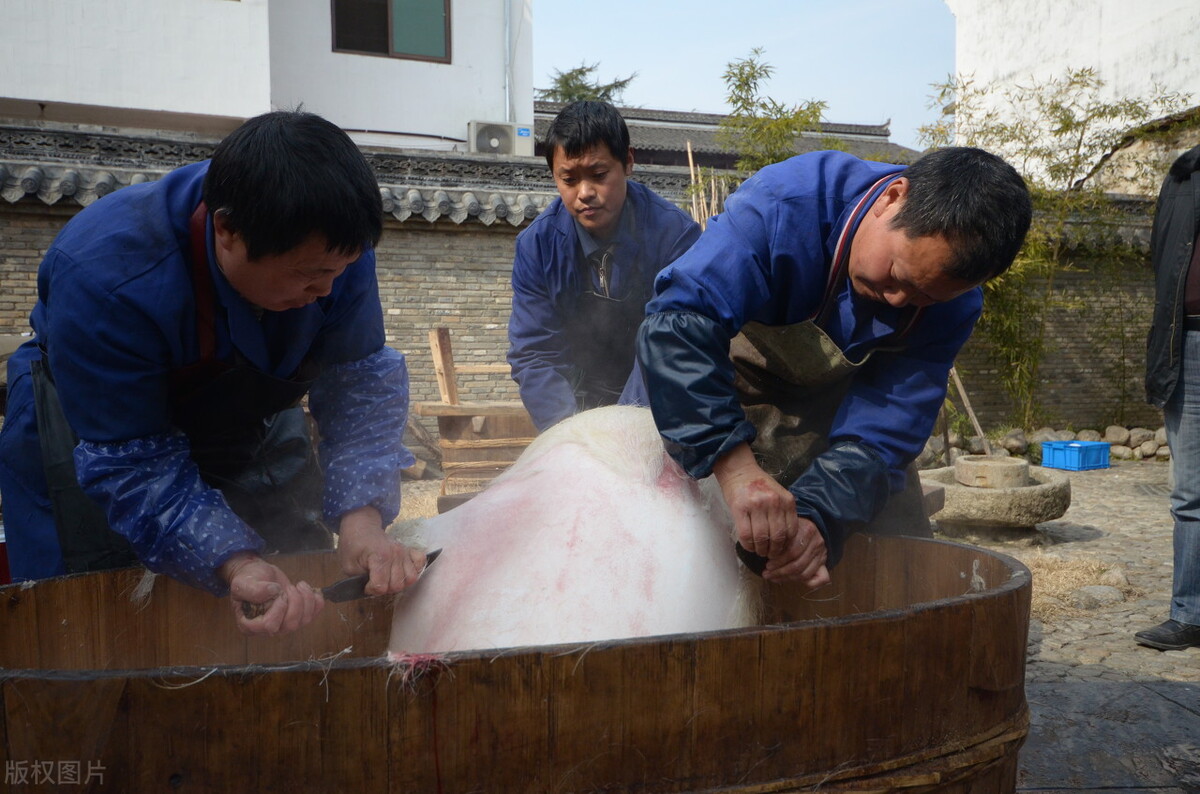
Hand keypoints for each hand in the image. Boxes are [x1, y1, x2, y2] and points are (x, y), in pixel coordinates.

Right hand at [220, 552, 324, 635]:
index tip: (278, 593)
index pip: (269, 626)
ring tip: (299, 585)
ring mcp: (284, 624)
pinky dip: (317, 602)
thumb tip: (273, 591)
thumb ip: (253, 589)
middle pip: (290, 625)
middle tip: (290, 587)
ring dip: (307, 600)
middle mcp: (268, 628)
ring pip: (303, 621)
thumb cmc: (247, 579)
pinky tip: (312, 590)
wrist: (259, 574)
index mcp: (250, 624)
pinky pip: (313, 615)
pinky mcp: (297, 616)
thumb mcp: (243, 582)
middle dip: (295, 603)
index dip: (278, 610)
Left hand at [336, 506, 426, 595]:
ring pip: (411, 578)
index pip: (381, 586)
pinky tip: (403, 571)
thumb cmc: (353, 546)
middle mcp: (396, 554)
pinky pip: (421, 563)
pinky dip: (415, 570)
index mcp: (379, 557)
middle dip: (385, 588)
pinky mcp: (409, 550)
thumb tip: (371, 589)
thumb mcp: (348, 565)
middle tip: (376, 582)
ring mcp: (404, 552)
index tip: (365, 585)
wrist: (362, 527)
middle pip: (397, 585)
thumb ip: (358, 580)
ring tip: (389, 579)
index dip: (371, 590)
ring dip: (399, 583)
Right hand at [713, 443, 829, 591]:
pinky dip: (748, 544)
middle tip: (770, 555)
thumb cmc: (759, 485)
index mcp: (787, 500)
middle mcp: (774, 502)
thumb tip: (785, 541)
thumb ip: (784, 513)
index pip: (791, 530)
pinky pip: (745, 534)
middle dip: (774, 550)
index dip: (787, 545)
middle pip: (777, 536)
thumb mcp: (779, 496)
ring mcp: (756, 505)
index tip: (781, 551)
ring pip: (761, 537)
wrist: (739, 471)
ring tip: (759, 551)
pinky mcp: (740, 508)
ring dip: (760, 549)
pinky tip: (749, 546)